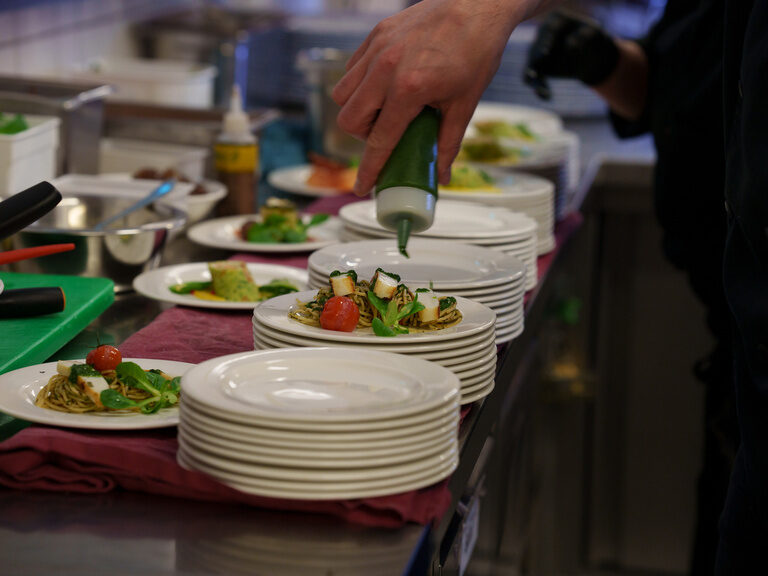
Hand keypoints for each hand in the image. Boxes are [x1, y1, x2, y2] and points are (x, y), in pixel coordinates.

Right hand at [331, 0, 527, 195]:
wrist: (477, 4)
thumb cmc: (476, 51)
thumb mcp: (465, 103)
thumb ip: (448, 142)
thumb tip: (442, 175)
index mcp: (409, 90)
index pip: (379, 141)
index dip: (369, 169)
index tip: (361, 188)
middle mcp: (385, 69)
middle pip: (349, 120)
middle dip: (363, 137)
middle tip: (387, 133)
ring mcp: (376, 49)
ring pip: (342, 94)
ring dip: (357, 110)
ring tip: (385, 109)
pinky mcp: (375, 35)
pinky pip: (351, 69)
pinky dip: (360, 85)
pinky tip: (384, 85)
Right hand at [524, 10, 618, 99]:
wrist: (590, 54)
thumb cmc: (592, 39)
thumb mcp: (594, 34)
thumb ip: (584, 36)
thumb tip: (569, 45)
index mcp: (555, 21)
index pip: (550, 31)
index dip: (547, 41)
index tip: (546, 52)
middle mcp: (542, 37)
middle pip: (535, 48)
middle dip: (536, 59)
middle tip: (535, 69)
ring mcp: (537, 53)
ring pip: (531, 66)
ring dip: (534, 78)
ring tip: (541, 89)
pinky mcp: (539, 69)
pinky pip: (534, 80)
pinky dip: (539, 88)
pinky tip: (546, 96)